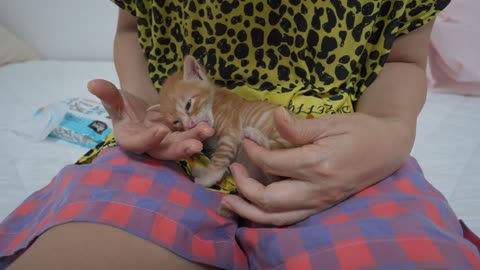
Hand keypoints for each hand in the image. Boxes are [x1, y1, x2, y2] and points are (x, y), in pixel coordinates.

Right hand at [87, 79, 213, 158]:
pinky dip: (198, 133)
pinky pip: (188, 137)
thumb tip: (92, 83)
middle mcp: (148, 146)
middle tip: (196, 144)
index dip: (149, 139)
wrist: (139, 107)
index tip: (161, 130)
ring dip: (194, 139)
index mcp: (129, 139)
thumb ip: (107, 94)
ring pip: (179, 146)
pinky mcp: (177, 138)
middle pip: (163, 152)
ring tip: (207, 131)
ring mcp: (164, 143)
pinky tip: (209, 127)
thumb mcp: (115, 98)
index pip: (137, 144)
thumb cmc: (124, 105)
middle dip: (180, 149)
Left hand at [221, 107, 413, 225]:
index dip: (253, 153)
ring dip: (249, 210)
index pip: (273, 163)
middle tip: (234, 171)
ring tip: (229, 201)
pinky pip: (289, 219)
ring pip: (277, 217)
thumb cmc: (360, 131)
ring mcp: (320, 202)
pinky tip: (254, 209)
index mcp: (318, 164)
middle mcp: (317, 190)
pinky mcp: (321, 207)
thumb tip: (274, 116)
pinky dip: (267, 217)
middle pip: (269, 199)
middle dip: (244, 187)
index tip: (245, 140)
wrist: (388, 150)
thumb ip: (299, 127)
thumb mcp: (331, 122)